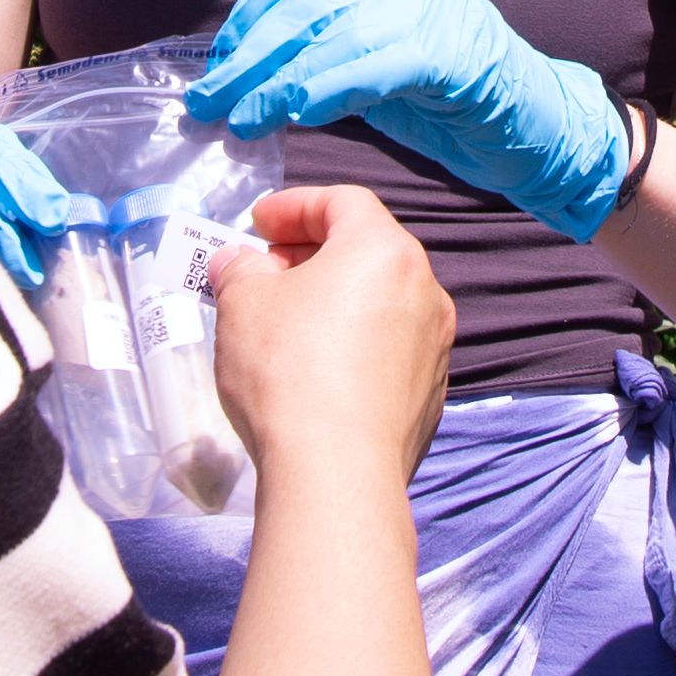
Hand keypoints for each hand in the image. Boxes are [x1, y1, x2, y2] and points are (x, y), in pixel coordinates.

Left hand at [194, 0, 633, 241]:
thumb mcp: (374, 57)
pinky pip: (369, 68)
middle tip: (210, 100)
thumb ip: (324, 47)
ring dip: (275, 83)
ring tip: (239, 119)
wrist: (537, 127)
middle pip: (307, 3)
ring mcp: (432, 3)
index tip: (220, 59)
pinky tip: (294, 117)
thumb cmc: (451, 100)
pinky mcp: (450, 50)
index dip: (252, 14)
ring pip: (331, 35)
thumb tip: (247, 66)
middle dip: (250, 54)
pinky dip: (324, 92)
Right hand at [203, 184, 450, 492]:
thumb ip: (240, 270)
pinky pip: (389, 352)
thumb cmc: (289, 370)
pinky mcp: (431, 397)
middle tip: (266, 273)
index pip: (343, 202)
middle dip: (312, 255)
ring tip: (286, 325)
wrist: (337, 473)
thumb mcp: (243, 304)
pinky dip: (354, 346)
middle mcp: (425, 290)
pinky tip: (316, 374)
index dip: (294, 205)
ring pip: (381, 304)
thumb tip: (240, 264)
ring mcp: (435, 347)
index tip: (257, 225)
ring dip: (335, 303)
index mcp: (384, 251)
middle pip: (367, 251)